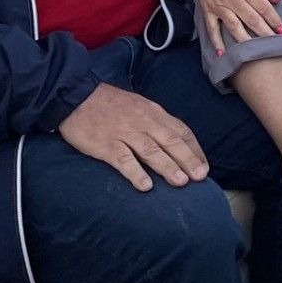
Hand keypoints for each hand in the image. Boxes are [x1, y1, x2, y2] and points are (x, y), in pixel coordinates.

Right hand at [58, 83, 208, 191]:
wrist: (77, 95)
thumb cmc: (111, 104)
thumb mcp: (140, 106)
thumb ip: (157, 121)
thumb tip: (175, 140)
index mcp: (154, 113)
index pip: (181, 131)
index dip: (194, 149)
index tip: (204, 165)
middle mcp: (143, 122)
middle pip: (170, 141)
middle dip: (187, 159)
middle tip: (200, 177)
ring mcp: (125, 133)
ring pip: (150, 151)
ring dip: (167, 167)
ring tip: (181, 182)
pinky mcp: (106, 144)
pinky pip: (123, 160)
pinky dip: (135, 173)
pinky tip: (145, 186)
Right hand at [187, 0, 281, 54]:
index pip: (264, 8)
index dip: (274, 20)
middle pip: (252, 20)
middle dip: (265, 33)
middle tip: (275, 45)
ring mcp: (220, 6)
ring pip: (235, 27)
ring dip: (246, 41)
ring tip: (255, 52)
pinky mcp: (208, 10)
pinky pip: (212, 29)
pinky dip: (217, 42)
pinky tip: (223, 54)